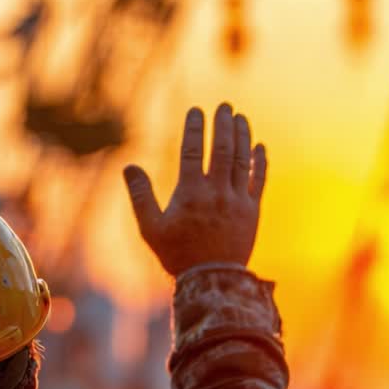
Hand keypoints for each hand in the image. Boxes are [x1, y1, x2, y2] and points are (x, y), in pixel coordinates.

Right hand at [123, 103, 267, 275]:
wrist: (212, 281)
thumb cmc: (177, 255)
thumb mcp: (150, 228)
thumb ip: (140, 196)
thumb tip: (129, 166)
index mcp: (190, 194)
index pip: (192, 151)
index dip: (194, 128)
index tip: (196, 111)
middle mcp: (217, 193)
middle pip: (222, 149)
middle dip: (223, 125)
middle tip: (224, 106)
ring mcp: (238, 202)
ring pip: (242, 161)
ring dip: (242, 137)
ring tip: (240, 119)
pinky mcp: (253, 212)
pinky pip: (259, 181)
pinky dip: (259, 163)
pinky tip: (259, 147)